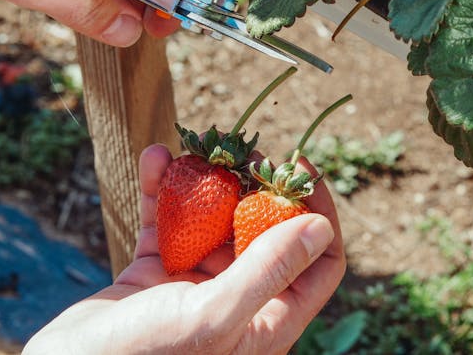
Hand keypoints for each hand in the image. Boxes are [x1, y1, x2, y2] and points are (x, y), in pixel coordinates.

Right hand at [23, 144, 345, 353]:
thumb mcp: (213, 316)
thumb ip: (267, 271)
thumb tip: (318, 228)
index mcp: (267, 322)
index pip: (318, 263)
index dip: (318, 213)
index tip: (298, 166)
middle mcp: (239, 301)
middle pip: (265, 232)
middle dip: (256, 187)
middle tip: (241, 152)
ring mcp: (196, 284)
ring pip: (214, 220)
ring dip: (205, 182)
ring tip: (197, 150)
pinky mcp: (156, 271)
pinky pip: (167, 221)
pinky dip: (161, 190)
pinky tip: (154, 159)